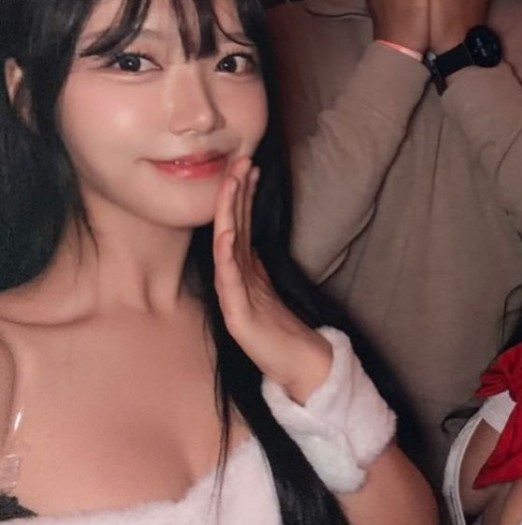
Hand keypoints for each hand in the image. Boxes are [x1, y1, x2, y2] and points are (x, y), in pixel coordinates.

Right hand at [211, 158, 309, 388]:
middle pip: (232, 226)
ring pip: (227, 244)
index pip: (240, 224)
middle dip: (233, 193)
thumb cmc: (276, 330)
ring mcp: (234, 293)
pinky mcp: (237, 313)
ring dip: (229, 212)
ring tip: (231, 183)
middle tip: (237, 160)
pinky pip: (229, 278)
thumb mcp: (263, 287)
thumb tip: (243, 234)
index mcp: (244, 268)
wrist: (292, 363)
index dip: (242, 194)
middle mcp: (235, 276)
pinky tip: (226, 232)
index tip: (245, 164)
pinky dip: (225, 253)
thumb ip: (252, 262)